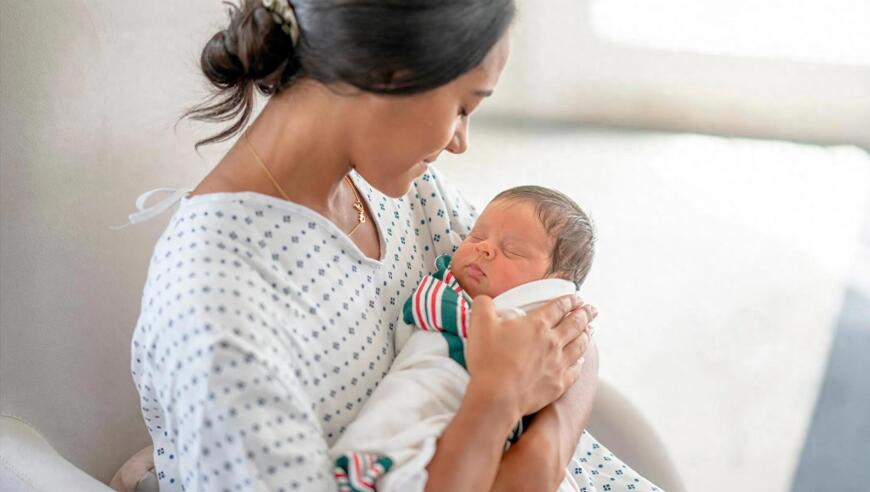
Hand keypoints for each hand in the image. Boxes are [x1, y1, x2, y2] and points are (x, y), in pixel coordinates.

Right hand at [465, 294, 596, 418]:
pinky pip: (575, 371)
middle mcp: (553, 342)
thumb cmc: (489, 360)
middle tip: (593, 309)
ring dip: (587, 335)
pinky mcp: (558, 385)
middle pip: (575, 324)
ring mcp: (558, 364)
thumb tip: (486, 300)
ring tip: (591, 329)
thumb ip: (484, 305)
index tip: (577, 297)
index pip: (559, 307)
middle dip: (585, 314)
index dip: (569, 300)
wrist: (497, 397)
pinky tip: (582, 360)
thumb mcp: (480, 323)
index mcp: (537, 325)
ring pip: (579, 345)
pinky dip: (580, 363)